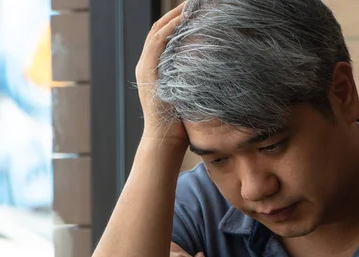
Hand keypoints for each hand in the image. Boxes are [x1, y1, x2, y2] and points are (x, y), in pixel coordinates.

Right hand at [135, 2, 187, 144]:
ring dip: (174, 16)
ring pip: (157, 32)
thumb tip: (212, 72)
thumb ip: (192, 81)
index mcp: (155, 68)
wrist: (166, 140)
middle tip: (193, 1)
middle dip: (176, 13)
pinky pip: (157, 43)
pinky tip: (182, 20)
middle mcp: (147, 64)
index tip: (195, 10)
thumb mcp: (188, 95)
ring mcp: (146, 67)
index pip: (165, 36)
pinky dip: (169, 29)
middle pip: (160, 29)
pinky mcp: (148, 72)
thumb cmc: (181, 123)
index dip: (178, 20)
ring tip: (189, 4)